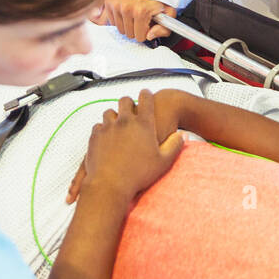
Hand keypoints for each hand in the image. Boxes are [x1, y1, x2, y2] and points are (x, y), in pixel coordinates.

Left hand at [67, 92, 183, 206]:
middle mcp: (125, 122)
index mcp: (143, 124)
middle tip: (131, 106)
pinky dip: (102, 128)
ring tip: (117, 122)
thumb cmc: (138, 175)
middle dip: (128, 102)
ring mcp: (108, 127)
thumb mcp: (163, 161)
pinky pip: (98, 125)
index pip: (146, 99)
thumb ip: (174, 145)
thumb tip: (182, 136)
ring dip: (114, 115)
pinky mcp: (95, 136)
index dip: (147, 94)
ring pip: (109, 111)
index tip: (147, 93)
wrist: (110, 185)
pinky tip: (106, 134)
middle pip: (125, 100)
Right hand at [96, 0, 176, 41]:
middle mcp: (126, 8)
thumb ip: (164, 29)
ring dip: (127, 24)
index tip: (149, 23)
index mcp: (141, 12)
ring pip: (120, 29)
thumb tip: (149, 36)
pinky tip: (126, 11)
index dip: (146, 31)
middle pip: (129, 34)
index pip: (140, 37)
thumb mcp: (169, 11)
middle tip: (142, 17)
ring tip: (135, 12)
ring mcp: (116, 5)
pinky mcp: (109, 2)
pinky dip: (119, 18)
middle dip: (137, 28)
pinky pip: (111, 21)